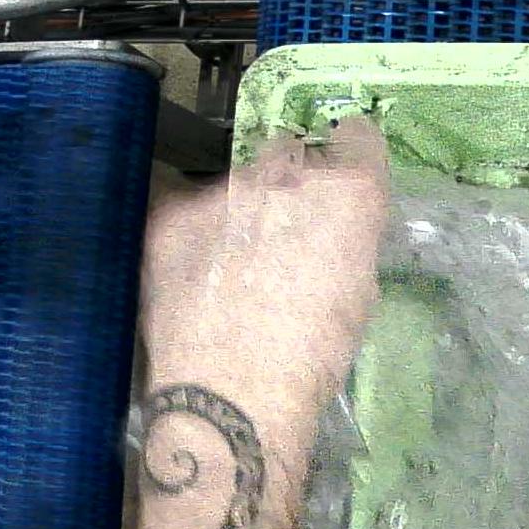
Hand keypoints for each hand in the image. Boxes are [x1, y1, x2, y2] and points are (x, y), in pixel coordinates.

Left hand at [140, 118, 389, 422]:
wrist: (234, 392)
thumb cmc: (316, 356)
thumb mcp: (358, 295)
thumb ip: (347, 242)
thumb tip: (331, 231)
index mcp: (348, 195)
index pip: (358, 136)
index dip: (353, 156)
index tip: (346, 172)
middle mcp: (286, 177)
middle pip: (292, 151)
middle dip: (292, 180)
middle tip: (286, 230)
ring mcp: (222, 190)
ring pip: (237, 180)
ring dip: (242, 208)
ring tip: (235, 265)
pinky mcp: (170, 214)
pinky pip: (188, 207)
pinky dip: (197, 233)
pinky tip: (199, 276)